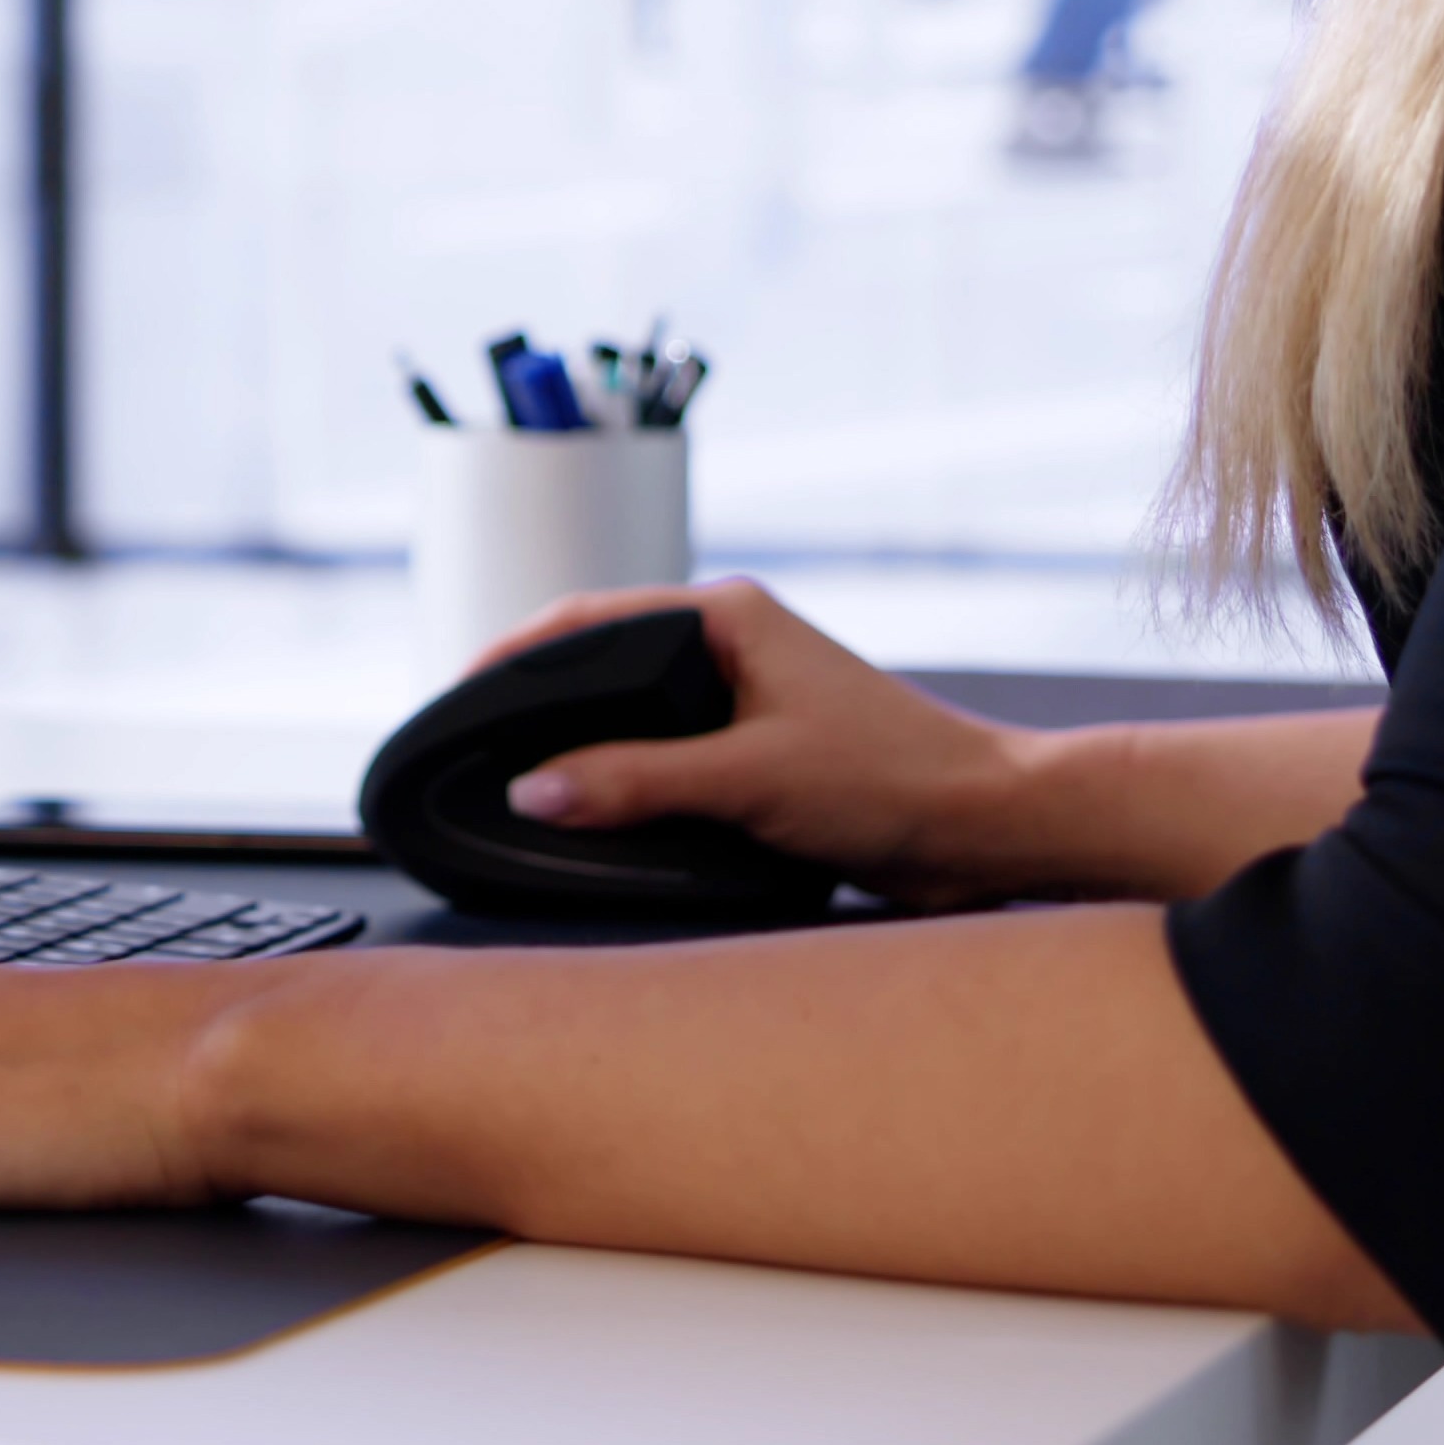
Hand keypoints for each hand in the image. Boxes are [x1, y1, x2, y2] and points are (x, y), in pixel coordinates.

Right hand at [462, 577, 1058, 903]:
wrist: (986, 826)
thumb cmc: (894, 780)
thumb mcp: (749, 781)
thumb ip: (634, 782)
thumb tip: (532, 788)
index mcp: (728, 618)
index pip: (589, 619)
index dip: (514, 653)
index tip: (456, 692)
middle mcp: (735, 645)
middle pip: (603, 662)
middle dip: (537, 701)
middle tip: (472, 746)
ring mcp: (751, 696)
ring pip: (636, 713)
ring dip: (584, 743)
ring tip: (519, 782)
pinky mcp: (766, 748)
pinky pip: (671, 754)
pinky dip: (627, 777)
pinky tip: (600, 813)